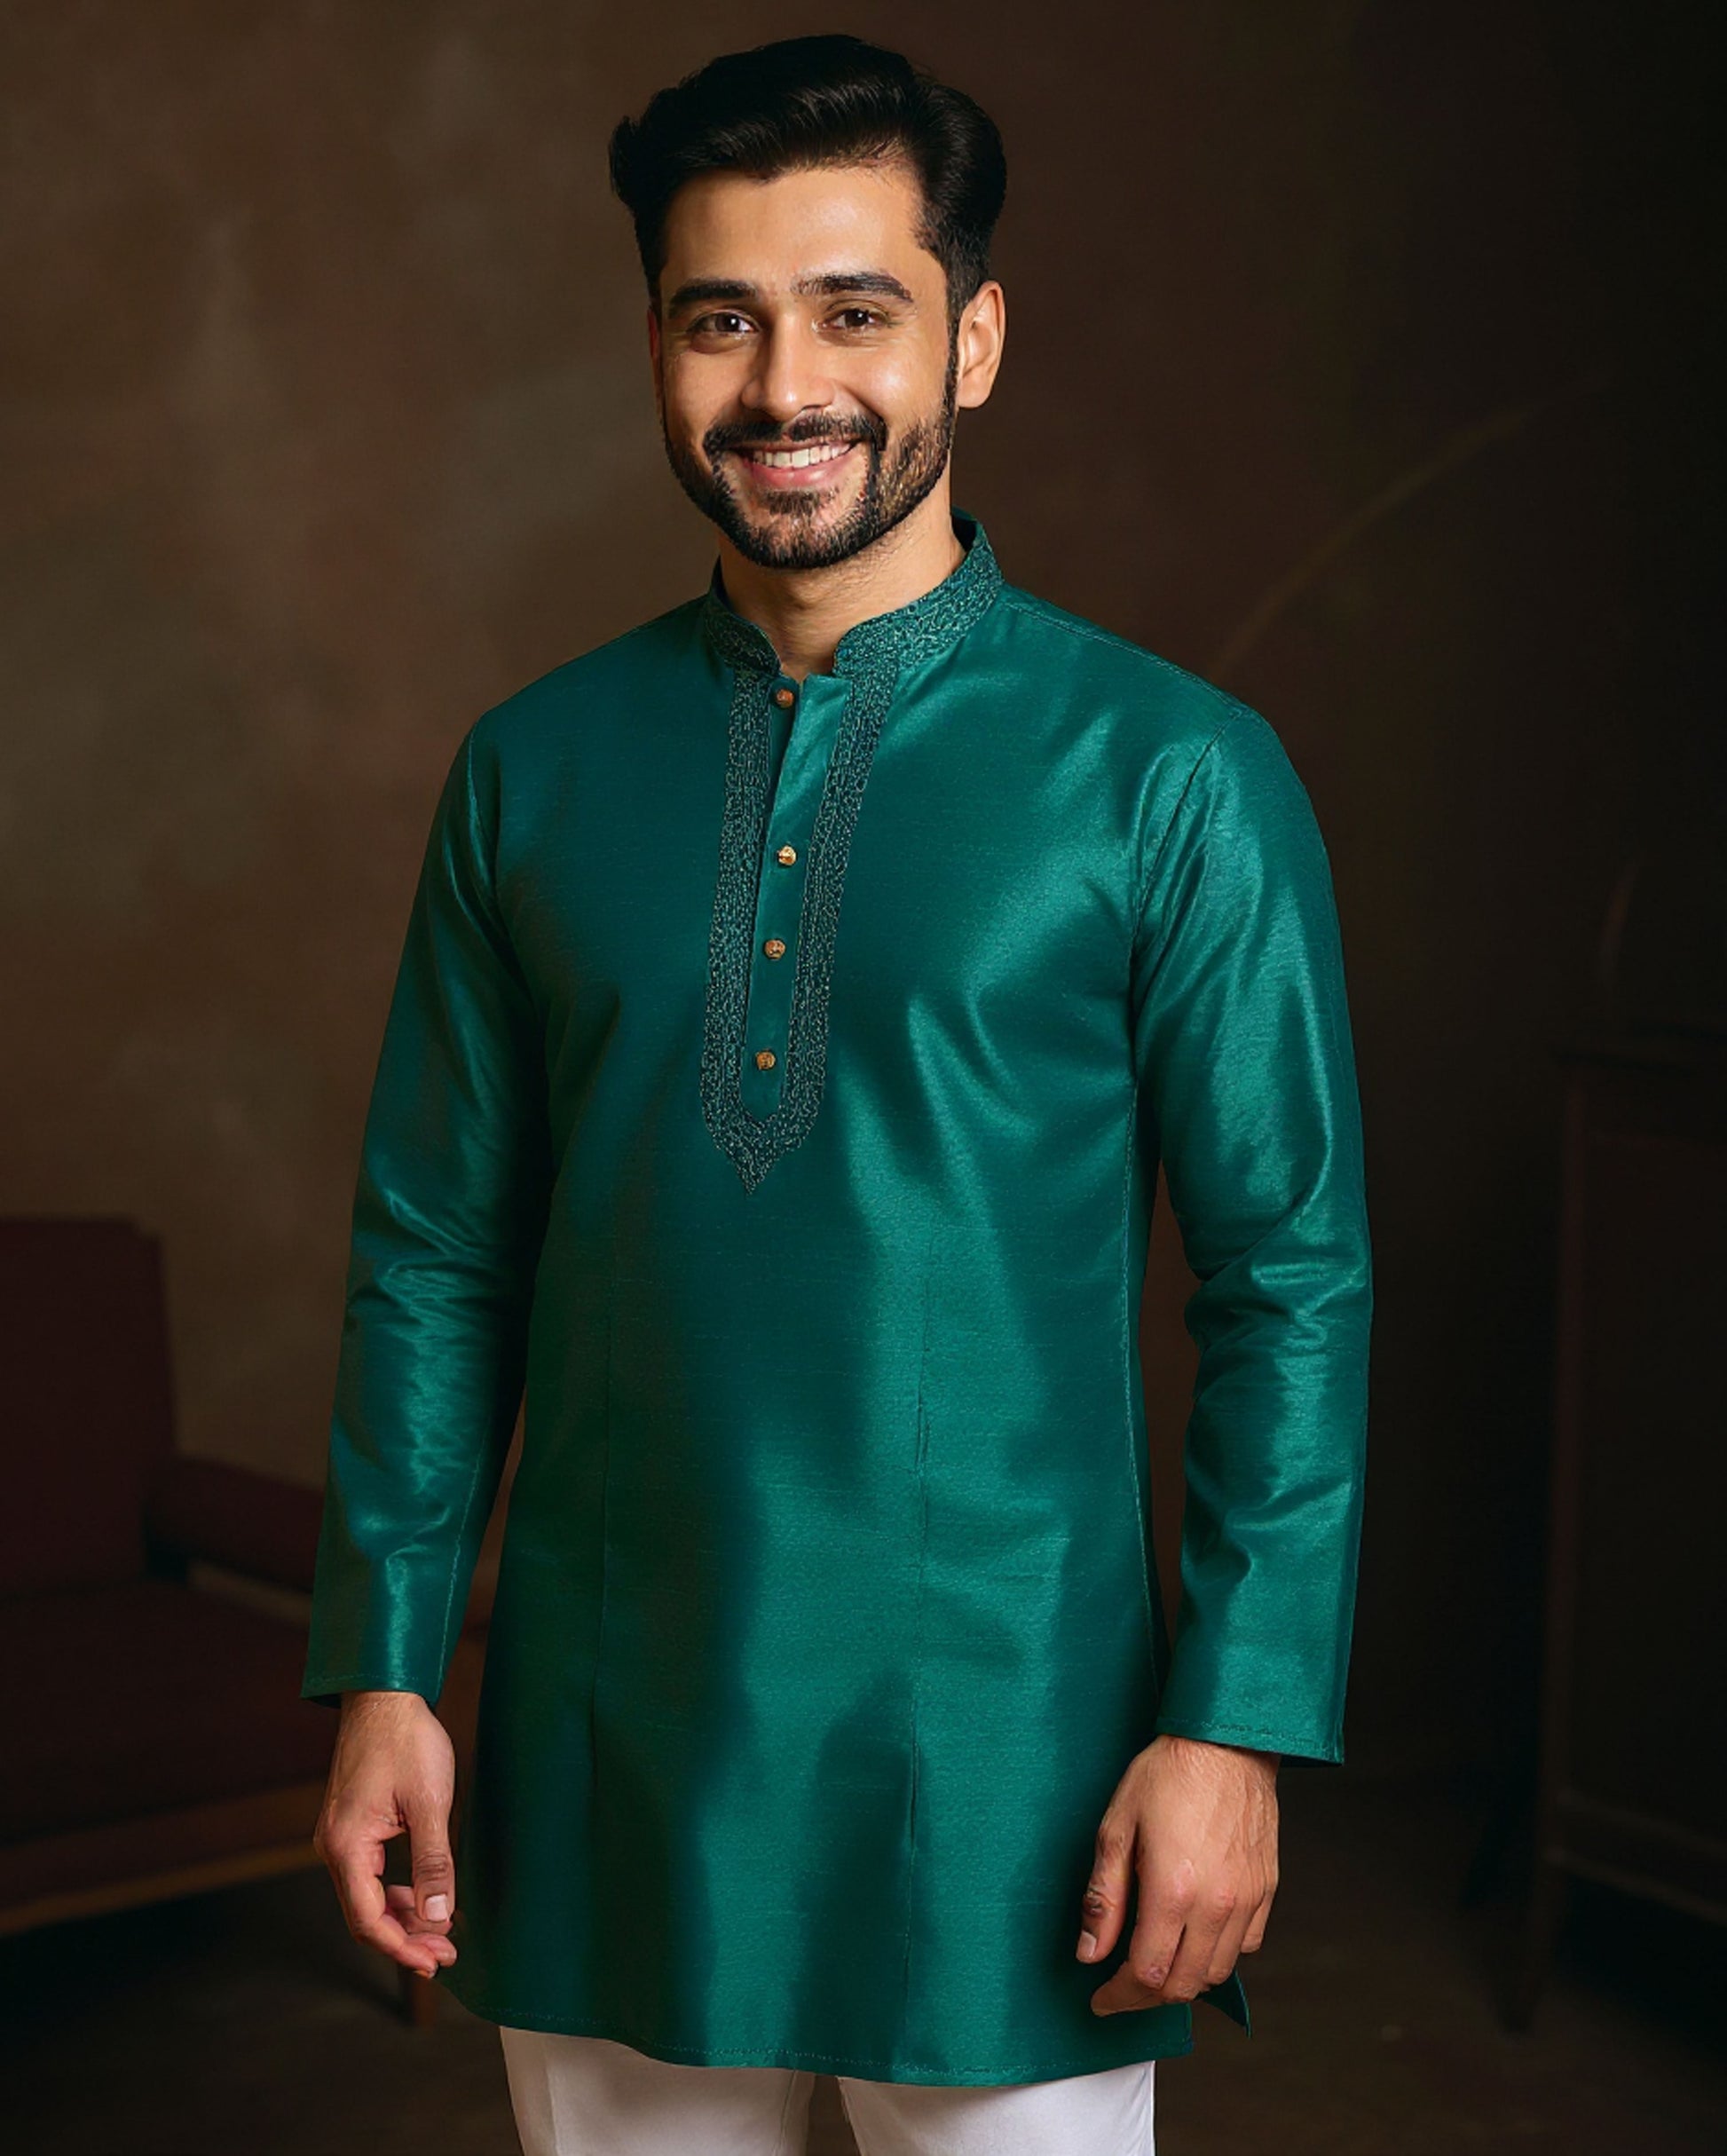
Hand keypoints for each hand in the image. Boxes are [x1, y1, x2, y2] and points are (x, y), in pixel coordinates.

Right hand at [312, 1688, 458, 1980]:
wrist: (384, 1694)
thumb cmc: (405, 1740)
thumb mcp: (430, 1803)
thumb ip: (434, 1863)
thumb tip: (439, 1917)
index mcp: (346, 1846)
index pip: (368, 1919)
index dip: (401, 1947)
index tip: (435, 1962)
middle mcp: (334, 1847)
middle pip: (365, 1914)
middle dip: (406, 1938)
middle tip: (446, 1954)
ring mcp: (340, 1837)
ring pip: (369, 1896)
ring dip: (403, 1917)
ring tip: (441, 1932)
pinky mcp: (352, 1826)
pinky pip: (371, 1874)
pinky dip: (397, 1891)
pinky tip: (425, 1896)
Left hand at [1077, 1732, 1278, 2013]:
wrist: (1226, 1741)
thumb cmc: (1169, 1773)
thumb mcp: (1117, 1826)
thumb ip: (1103, 1897)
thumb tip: (1089, 1951)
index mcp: (1173, 1891)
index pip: (1147, 1975)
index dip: (1120, 1996)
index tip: (1101, 1998)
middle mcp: (1216, 1905)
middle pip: (1183, 1985)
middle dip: (1146, 1997)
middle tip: (1122, 1988)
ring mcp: (1247, 1900)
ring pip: (1216, 1972)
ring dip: (1183, 1980)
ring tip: (1156, 1964)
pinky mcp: (1266, 1889)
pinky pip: (1247, 1946)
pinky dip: (1219, 1955)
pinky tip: (1196, 1936)